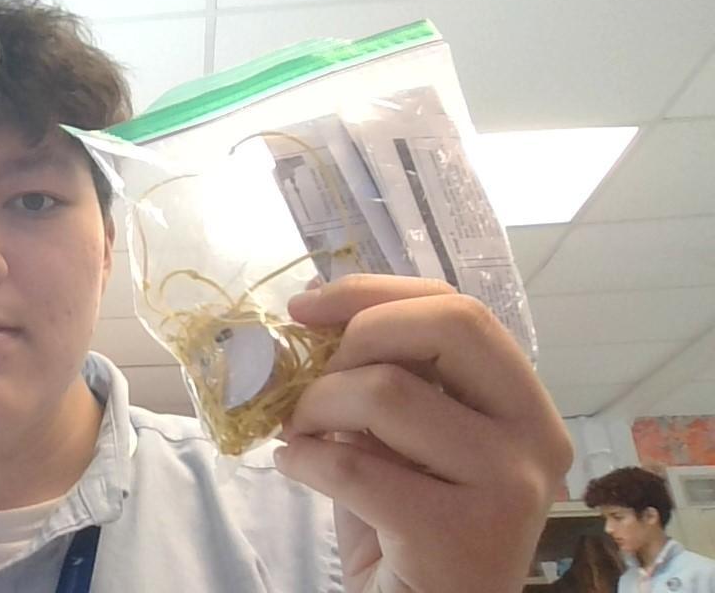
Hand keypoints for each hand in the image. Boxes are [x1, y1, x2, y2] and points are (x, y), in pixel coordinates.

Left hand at [273, 274, 572, 591]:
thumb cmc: (405, 528)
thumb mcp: (400, 440)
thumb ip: (382, 382)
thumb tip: (313, 320)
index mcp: (524, 405)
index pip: (460, 310)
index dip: (374, 293)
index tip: (308, 305)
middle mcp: (535, 438)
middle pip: (449, 326)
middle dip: (356, 337)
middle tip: (312, 377)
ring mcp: (509, 488)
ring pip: (387, 392)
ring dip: (315, 406)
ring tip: (298, 433)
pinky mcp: (460, 537)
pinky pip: (351, 464)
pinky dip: (302, 458)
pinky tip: (294, 466)